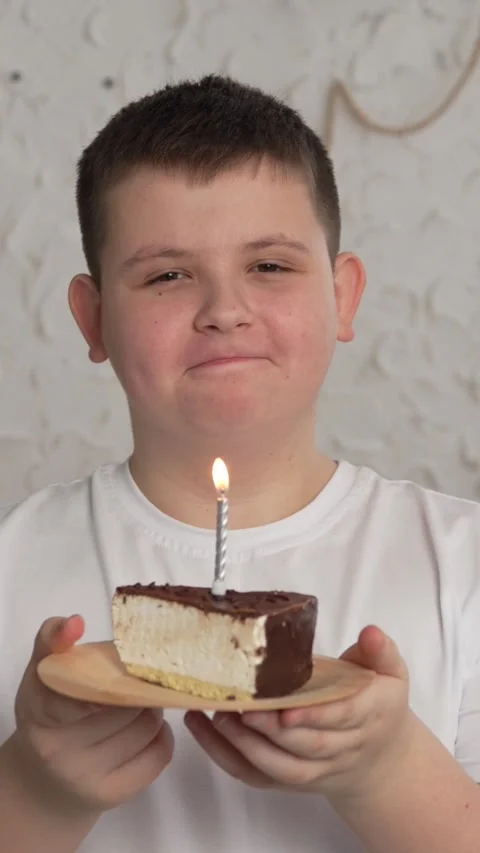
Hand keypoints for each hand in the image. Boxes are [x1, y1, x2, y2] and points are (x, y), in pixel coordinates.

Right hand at [12, 616, 173, 815]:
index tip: (120, 666)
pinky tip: (150, 729)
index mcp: (40, 711)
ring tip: (142, 701)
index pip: (74, 693)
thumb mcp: (43, 675)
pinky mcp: (111, 794)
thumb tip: (75, 622)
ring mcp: (84, 776)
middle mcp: (58, 749)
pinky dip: (162, 736)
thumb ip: (54, 640)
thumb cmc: (50, 714)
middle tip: (139, 677)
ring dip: (153, 708)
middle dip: (139, 685)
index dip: (103, 678)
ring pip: (146, 726)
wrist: (44, 782)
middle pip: (124, 703)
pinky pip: (158, 755)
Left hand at [185, 626, 413, 803]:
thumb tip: (371, 633)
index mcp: (369, 717)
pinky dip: (226, 756)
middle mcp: (343, 748)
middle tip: (241, 706)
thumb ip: (380, 651)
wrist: (381, 762)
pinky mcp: (291, 780)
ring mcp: (316, 769)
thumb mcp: (391, 672)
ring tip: (218, 714)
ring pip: (280, 768)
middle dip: (270, 730)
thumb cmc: (379, 705)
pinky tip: (202, 727)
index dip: (313, 715)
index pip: (342, 718)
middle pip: (305, 746)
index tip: (286, 709)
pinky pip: (257, 776)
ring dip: (245, 745)